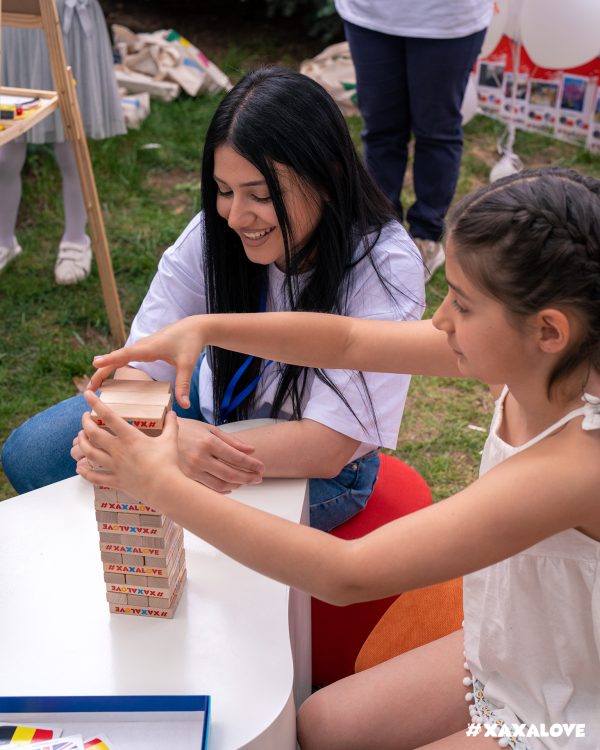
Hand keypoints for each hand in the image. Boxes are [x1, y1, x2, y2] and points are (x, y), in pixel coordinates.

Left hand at [76, 390, 180, 506]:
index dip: (95, 403)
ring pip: (89, 453)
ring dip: (82, 443)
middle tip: (85, 417)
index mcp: (130, 437)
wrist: (165, 488)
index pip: (108, 416)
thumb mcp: (170, 440)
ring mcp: (114, 466)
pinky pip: (95, 477)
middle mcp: (118, 450)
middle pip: (93, 434)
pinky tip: (80, 467)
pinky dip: (85, 472)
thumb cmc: (168, 463)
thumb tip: (173, 413)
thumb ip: (171, 425)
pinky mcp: (116, 480)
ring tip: (80, 437)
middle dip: (85, 423)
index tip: (86, 394)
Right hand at [89, 316, 207, 408]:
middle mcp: (141, 346)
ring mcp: (141, 346)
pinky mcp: (144, 348)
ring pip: (118, 357)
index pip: (125, 354)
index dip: (110, 359)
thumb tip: (184, 406)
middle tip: (89, 388)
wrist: (195, 327)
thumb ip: (183, 384)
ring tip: (94, 385)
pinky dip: (114, 364)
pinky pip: (125, 357)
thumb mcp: (187, 365)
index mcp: (149, 348)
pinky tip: (109, 374)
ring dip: (105, 369)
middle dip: (101, 372)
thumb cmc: (190, 343)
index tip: (94, 364)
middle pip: (116, 358)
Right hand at [176, 418, 263, 491]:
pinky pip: (207, 489)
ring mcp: (191, 470)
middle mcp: (200, 458)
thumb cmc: (185, 428)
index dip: (251, 464)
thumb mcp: (208, 428)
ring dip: (236, 485)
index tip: (261, 467)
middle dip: (248, 477)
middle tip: (259, 478)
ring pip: (220, 485)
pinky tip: (230, 487)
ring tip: (246, 482)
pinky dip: (221, 490)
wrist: (156, 433)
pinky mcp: (184, 479)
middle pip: (230, 473)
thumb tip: (251, 449)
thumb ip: (230, 440)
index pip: (236, 457)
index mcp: (208, 442)